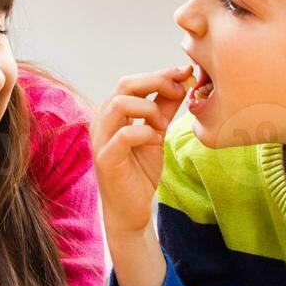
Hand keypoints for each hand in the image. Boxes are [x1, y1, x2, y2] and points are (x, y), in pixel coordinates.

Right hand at [91, 66, 191, 236]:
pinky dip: (145, 133)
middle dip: (156, 82)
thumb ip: (163, 108)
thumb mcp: (156, 134)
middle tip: (180, 91)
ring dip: (149, 109)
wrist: (130, 211)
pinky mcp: (105, 159)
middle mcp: (101, 122)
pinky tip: (156, 141)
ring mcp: (100, 140)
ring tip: (164, 125)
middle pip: (124, 85)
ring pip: (120, 104)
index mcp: (111, 114)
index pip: (131, 82)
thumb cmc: (140, 173)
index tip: (185, 74)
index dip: (159, 75)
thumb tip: (181, 80)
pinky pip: (124, 135)